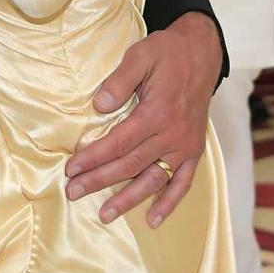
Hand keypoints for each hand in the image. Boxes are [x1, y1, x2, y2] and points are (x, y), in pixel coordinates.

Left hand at [64, 12, 219, 228]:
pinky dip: (169, 203)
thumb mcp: (139, 55)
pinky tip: (153, 220)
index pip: (118, 143)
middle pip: (130, 165)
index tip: (71, 169)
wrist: (201, 52)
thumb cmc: (166, 52)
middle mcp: (173, 134)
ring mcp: (185, 145)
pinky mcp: (194, 150)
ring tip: (105, 215)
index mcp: (157, 112)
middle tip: (73, 192)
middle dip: (99, 181)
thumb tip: (99, 106)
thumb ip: (118, 81)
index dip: (93, 158)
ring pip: (153, 179)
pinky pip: (183, 182)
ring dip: (128, 199)